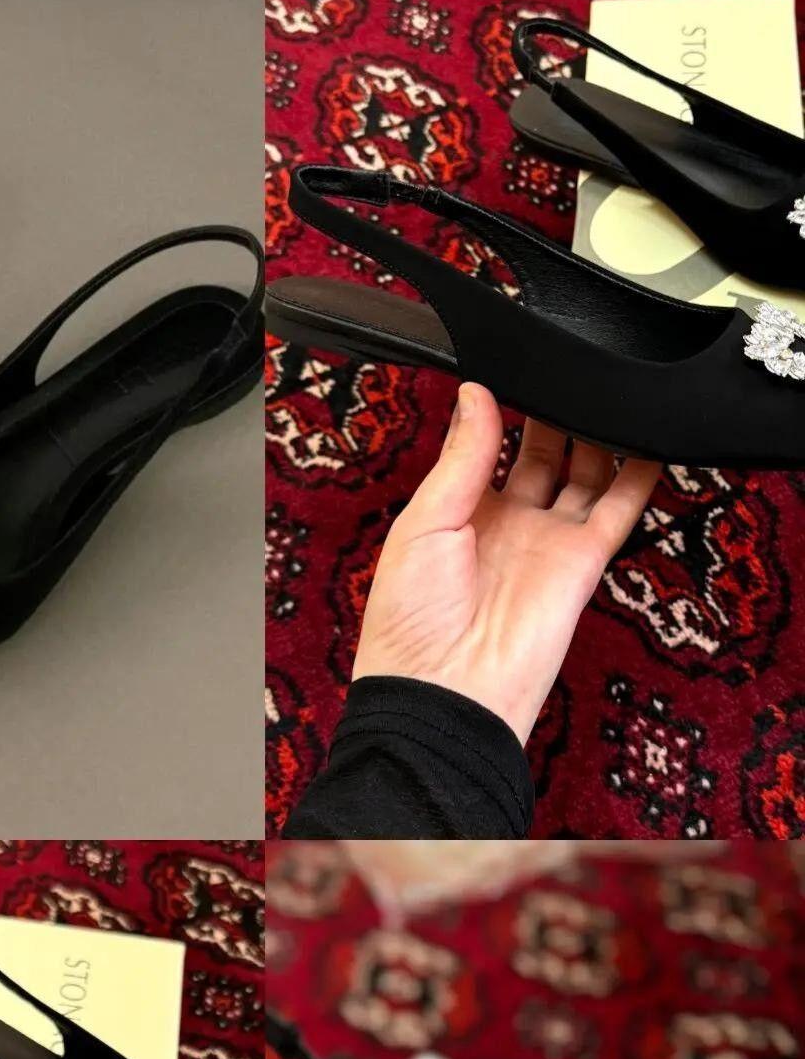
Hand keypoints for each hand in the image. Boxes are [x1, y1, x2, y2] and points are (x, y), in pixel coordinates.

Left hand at [353, 383, 660, 745]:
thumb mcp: (423, 521)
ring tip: (601, 387)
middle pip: (541, 454)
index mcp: (455, 514)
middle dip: (551, 412)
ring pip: (583, 474)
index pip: (485, 447)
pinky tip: (647, 438)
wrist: (443, 691)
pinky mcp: (582, 562)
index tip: (508, 366)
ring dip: (594, 434)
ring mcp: (545, 542)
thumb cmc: (410, 624)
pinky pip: (617, 510)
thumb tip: (475, 395)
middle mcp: (504, 525)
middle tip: (560, 368)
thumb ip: (460, 457)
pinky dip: (638, 475)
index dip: (498, 410)